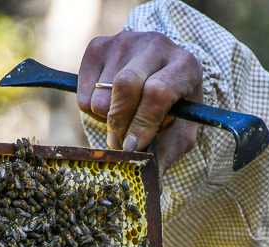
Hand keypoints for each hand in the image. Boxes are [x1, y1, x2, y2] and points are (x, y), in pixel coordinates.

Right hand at [78, 31, 201, 173]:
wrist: (162, 71)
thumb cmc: (173, 108)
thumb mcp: (179, 131)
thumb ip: (166, 154)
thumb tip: (150, 183)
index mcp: (185, 65)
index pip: (157, 92)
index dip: (142, 124)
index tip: (133, 147)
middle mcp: (156, 44)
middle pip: (125, 86)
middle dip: (120, 124)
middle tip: (121, 144)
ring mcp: (125, 40)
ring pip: (101, 93)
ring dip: (106, 119)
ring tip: (122, 121)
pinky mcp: (99, 45)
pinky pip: (83, 91)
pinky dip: (91, 109)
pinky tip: (110, 106)